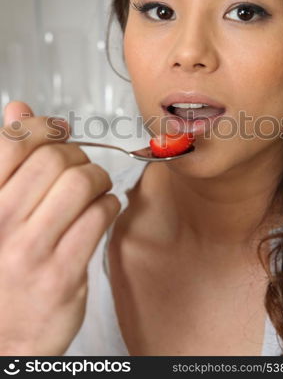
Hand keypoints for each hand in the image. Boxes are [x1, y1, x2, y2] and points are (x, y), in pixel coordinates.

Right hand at [0, 101, 119, 354]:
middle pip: (55, 159)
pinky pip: (99, 216)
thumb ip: (6, 159)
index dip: (42, 127)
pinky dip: (109, 206)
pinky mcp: (62, 273)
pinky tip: (102, 211)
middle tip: (81, 167)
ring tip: (96, 189)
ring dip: (98, 179)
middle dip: (77, 156)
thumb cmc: (0, 268)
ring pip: (82, 182)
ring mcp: (31, 250)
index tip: (58, 129)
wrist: (3, 337)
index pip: (12, 142)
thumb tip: (19, 109)